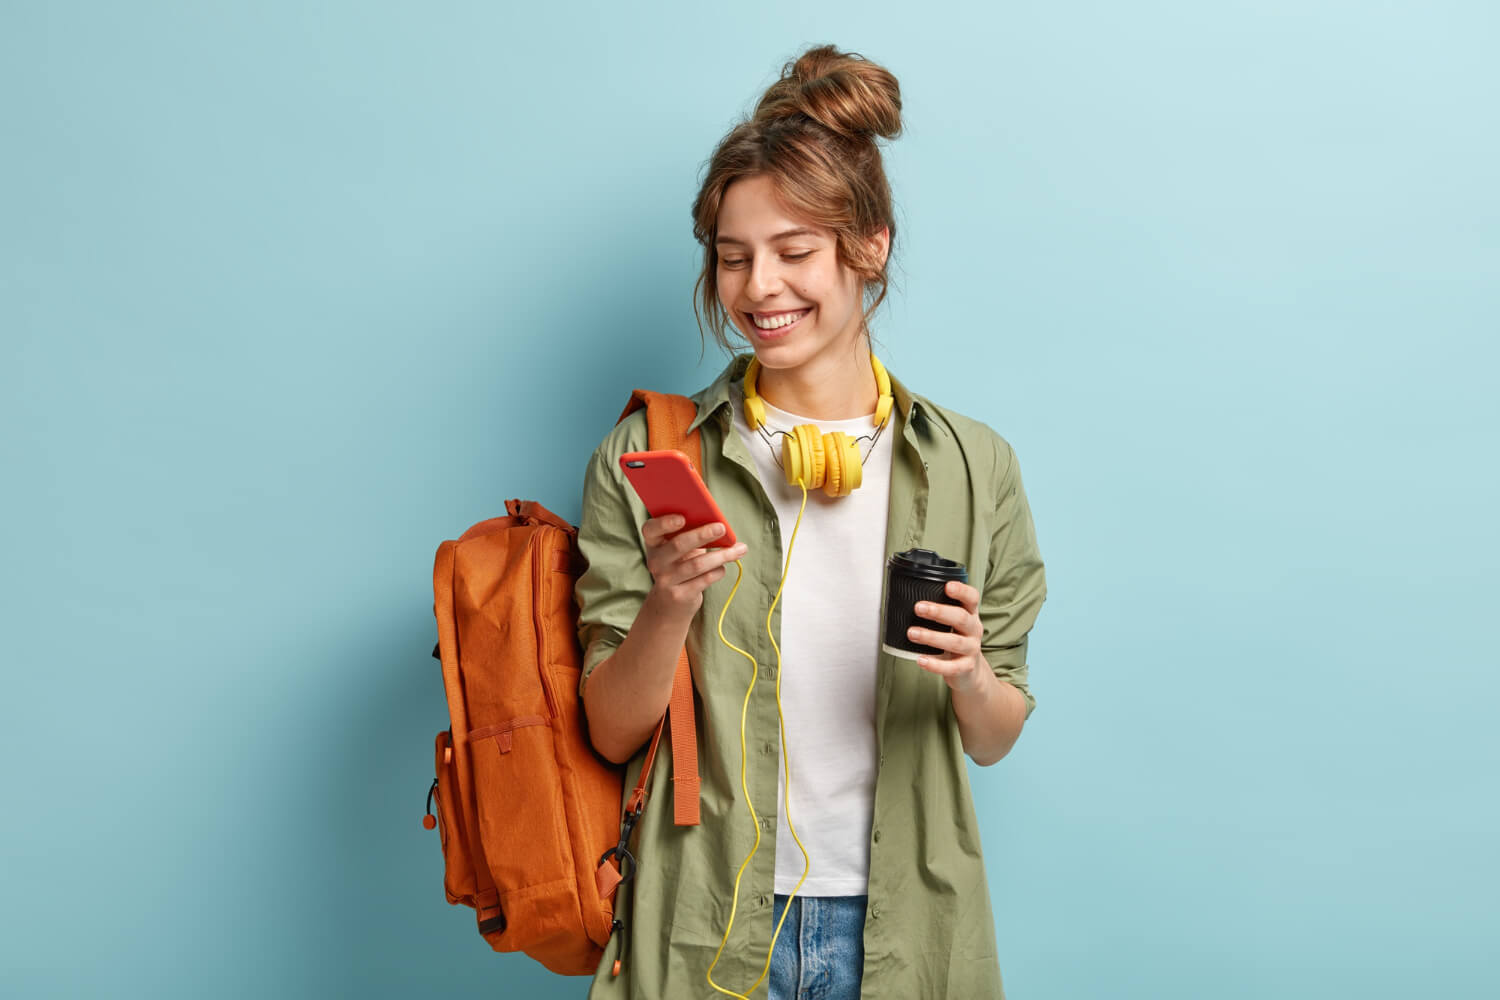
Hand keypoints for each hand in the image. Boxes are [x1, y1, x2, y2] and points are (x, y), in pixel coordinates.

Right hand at [640, 515, 746, 618]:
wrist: (669, 603)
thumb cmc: (680, 564)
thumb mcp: (679, 548)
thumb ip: (690, 533)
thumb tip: (720, 525)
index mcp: (653, 543)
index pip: (650, 529)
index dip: (665, 522)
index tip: (682, 517)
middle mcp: (656, 561)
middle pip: (679, 544)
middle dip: (702, 535)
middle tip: (722, 528)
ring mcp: (666, 580)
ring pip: (697, 564)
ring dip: (721, 555)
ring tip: (740, 549)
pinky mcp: (680, 595)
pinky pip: (704, 580)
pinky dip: (718, 571)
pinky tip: (723, 567)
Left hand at [908, 580, 988, 695]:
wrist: (970, 671)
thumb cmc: (955, 639)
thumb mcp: (952, 623)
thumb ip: (938, 611)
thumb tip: (906, 597)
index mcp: (970, 614)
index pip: (971, 598)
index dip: (962, 591)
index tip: (948, 586)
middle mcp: (973, 630)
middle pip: (961, 618)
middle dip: (939, 612)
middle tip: (918, 608)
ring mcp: (971, 649)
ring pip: (954, 642)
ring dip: (932, 637)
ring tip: (912, 633)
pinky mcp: (966, 667)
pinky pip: (952, 667)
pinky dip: (935, 664)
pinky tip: (921, 659)